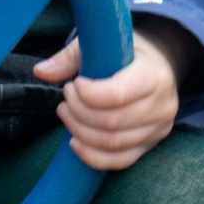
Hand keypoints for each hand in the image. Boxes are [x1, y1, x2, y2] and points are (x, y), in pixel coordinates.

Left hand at [33, 25, 189, 170]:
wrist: (160, 66)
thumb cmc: (127, 53)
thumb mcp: (103, 43)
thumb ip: (70, 57)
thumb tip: (41, 72)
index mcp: (153, 75)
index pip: (117, 95)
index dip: (87, 94)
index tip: (74, 84)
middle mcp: (162, 105)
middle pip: (112, 122)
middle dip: (79, 113)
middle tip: (65, 99)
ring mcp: (158, 128)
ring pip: (113, 143)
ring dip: (81, 132)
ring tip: (66, 114)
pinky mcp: (150, 145)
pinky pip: (120, 160)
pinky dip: (93, 156)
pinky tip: (74, 142)